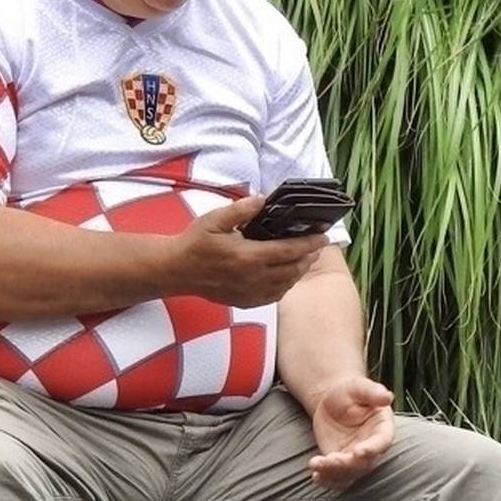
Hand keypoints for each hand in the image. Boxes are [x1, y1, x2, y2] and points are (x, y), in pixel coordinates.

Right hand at [173, 194, 327, 307]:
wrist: (177, 271)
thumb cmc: (195, 243)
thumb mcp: (215, 219)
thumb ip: (241, 209)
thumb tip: (263, 199)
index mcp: (247, 256)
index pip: (288, 251)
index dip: (309, 244)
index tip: (323, 236)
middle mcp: (252, 278)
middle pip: (292, 270)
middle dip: (308, 257)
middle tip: (317, 245)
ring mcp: (249, 292)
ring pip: (285, 285)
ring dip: (299, 272)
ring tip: (306, 259)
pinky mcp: (244, 301)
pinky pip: (273, 297)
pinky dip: (285, 286)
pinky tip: (287, 276)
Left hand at [308, 376, 394, 489]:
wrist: (332, 401)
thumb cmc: (349, 392)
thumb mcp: (358, 387)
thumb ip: (372, 392)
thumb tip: (387, 396)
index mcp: (382, 429)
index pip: (381, 443)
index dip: (372, 449)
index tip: (359, 452)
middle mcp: (371, 448)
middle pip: (364, 464)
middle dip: (348, 465)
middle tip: (331, 459)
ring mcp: (356, 458)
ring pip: (349, 474)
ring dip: (334, 474)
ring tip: (317, 464)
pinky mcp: (341, 464)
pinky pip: (337, 478)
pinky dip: (327, 480)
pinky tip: (315, 474)